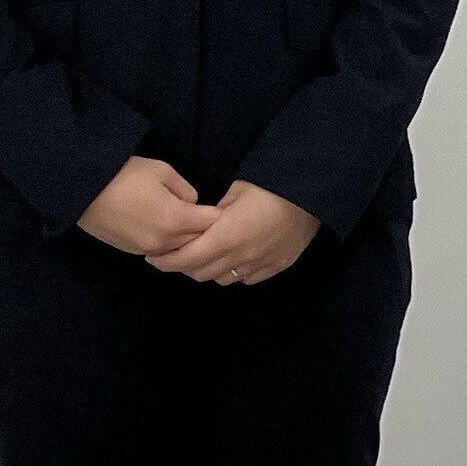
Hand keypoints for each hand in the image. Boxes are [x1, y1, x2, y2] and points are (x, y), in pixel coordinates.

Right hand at [79, 156, 214, 261]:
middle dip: (207, 231)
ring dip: (187, 241)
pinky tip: (166, 230)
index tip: (225, 209)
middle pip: (198, 241)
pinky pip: (160, 251)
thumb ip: (185, 190)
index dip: (220, 215)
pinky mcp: (132, 252)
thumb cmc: (125, 175)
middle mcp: (164, 241)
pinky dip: (168, 244)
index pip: (211, 223)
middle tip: (211, 219)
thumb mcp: (162, 171)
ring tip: (190, 226)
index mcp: (176, 219)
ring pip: (179, 251)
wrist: (83, 190)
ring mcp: (147, 249)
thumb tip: (192, 203)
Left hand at [155, 179, 320, 288]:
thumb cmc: (272, 186)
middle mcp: (240, 257)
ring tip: (203, 256)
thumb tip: (201, 221)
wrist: (313, 194)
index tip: (153, 257)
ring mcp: (259, 265)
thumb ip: (214, 211)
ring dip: (207, 270)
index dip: (165, 261)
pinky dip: (233, 272)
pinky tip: (233, 258)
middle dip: (182, 266)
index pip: (186, 258)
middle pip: (200, 272)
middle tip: (172, 255)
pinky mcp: (275, 267)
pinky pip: (245, 278)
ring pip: (221, 279)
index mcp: (226, 236)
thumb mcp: (237, 189)